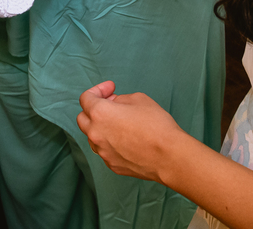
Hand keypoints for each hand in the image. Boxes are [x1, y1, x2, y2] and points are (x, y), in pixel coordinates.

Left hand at [76, 81, 190, 183]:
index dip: (98, 90)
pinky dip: (111, 143)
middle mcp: (95, 134)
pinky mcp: (112, 165)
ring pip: (93, 136)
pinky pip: (105, 150)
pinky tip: (126, 140)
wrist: (169, 156)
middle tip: (112, 104)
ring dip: (101, 127)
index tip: (111, 88)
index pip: (86, 98)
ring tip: (120, 123)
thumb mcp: (138, 99)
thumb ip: (120, 99)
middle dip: (94, 109)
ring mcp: (103, 152)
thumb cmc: (156, 125)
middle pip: (83, 118)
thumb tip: (114, 105)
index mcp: (99, 114)